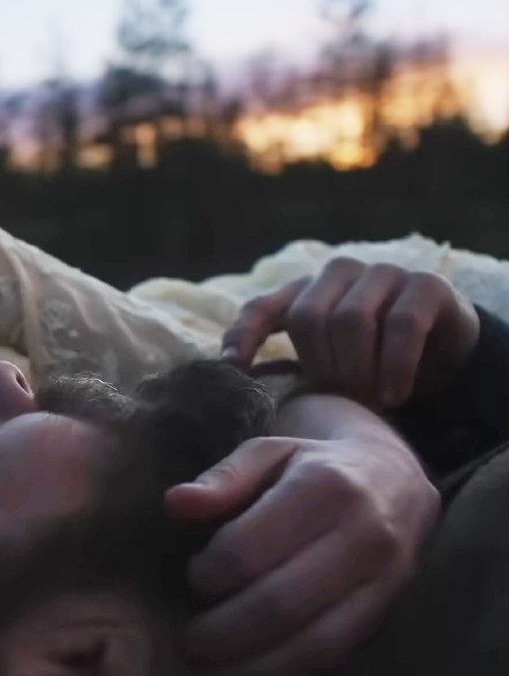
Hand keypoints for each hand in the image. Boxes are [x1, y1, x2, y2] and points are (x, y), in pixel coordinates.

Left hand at [165, 425, 437, 675]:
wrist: (394, 480)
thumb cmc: (312, 467)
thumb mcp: (267, 453)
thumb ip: (222, 478)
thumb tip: (175, 503)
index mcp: (325, 487)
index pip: (251, 548)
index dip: (210, 574)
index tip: (192, 579)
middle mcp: (365, 536)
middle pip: (280, 604)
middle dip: (224, 633)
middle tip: (188, 642)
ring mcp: (385, 581)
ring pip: (315, 645)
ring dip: (254, 670)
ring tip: (209, 672)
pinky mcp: (390, 614)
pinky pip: (338, 663)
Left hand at [221, 257, 479, 407]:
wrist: (443, 353)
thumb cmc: (371, 361)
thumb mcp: (325, 365)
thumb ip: (288, 367)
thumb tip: (240, 383)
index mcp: (305, 291)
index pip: (262, 307)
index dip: (242, 334)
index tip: (231, 368)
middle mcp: (339, 274)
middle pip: (308, 317)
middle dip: (319, 367)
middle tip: (337, 400)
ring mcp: (382, 273)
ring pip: (351, 319)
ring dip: (356, 369)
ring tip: (368, 402)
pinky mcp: (425, 286)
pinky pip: (401, 324)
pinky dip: (394, 366)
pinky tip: (393, 395)